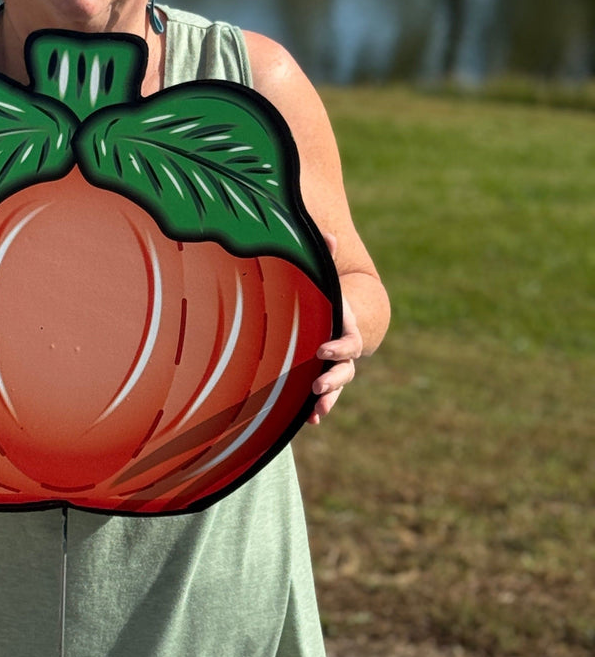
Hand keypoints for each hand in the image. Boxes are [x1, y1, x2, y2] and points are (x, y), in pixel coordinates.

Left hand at [308, 235, 362, 424]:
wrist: (344, 314)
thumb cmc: (329, 294)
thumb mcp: (328, 276)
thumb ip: (327, 258)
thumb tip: (327, 235)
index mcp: (345, 329)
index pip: (348, 342)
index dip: (338, 347)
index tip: (322, 349)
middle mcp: (344, 352)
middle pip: (346, 370)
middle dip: (333, 378)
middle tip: (318, 384)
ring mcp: (336, 367)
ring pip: (337, 387)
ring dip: (328, 399)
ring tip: (316, 411)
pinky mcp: (324, 377)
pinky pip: (325, 397)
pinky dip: (319, 409)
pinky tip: (309, 421)